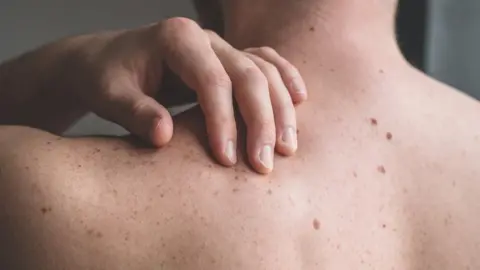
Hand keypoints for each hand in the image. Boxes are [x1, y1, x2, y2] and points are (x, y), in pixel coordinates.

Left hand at [68, 17, 306, 173]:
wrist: (106, 63)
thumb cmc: (106, 78)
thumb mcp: (108, 95)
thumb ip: (134, 112)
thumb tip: (165, 136)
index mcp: (177, 38)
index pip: (212, 80)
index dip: (223, 121)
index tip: (226, 160)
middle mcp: (206, 38)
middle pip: (248, 75)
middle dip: (261, 121)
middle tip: (264, 164)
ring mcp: (221, 46)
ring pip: (264, 71)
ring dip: (280, 109)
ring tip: (287, 148)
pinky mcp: (228, 59)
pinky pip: (266, 63)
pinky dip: (285, 80)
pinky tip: (301, 100)